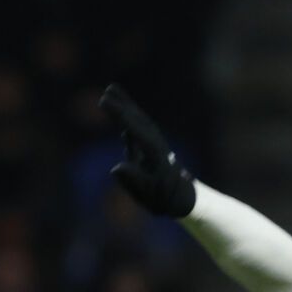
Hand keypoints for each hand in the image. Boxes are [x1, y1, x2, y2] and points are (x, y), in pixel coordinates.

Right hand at [99, 84, 195, 217]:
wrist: (187, 202)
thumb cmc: (167, 200)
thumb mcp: (149, 195)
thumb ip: (133, 181)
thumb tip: (116, 168)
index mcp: (154, 153)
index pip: (134, 129)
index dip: (119, 114)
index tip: (104, 100)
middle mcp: (156, 146)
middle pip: (139, 120)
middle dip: (124, 105)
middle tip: (109, 89)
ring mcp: (156, 148)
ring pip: (140, 124)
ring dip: (128, 109)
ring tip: (114, 96)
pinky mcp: (153, 153)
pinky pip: (141, 135)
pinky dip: (132, 126)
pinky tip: (124, 128)